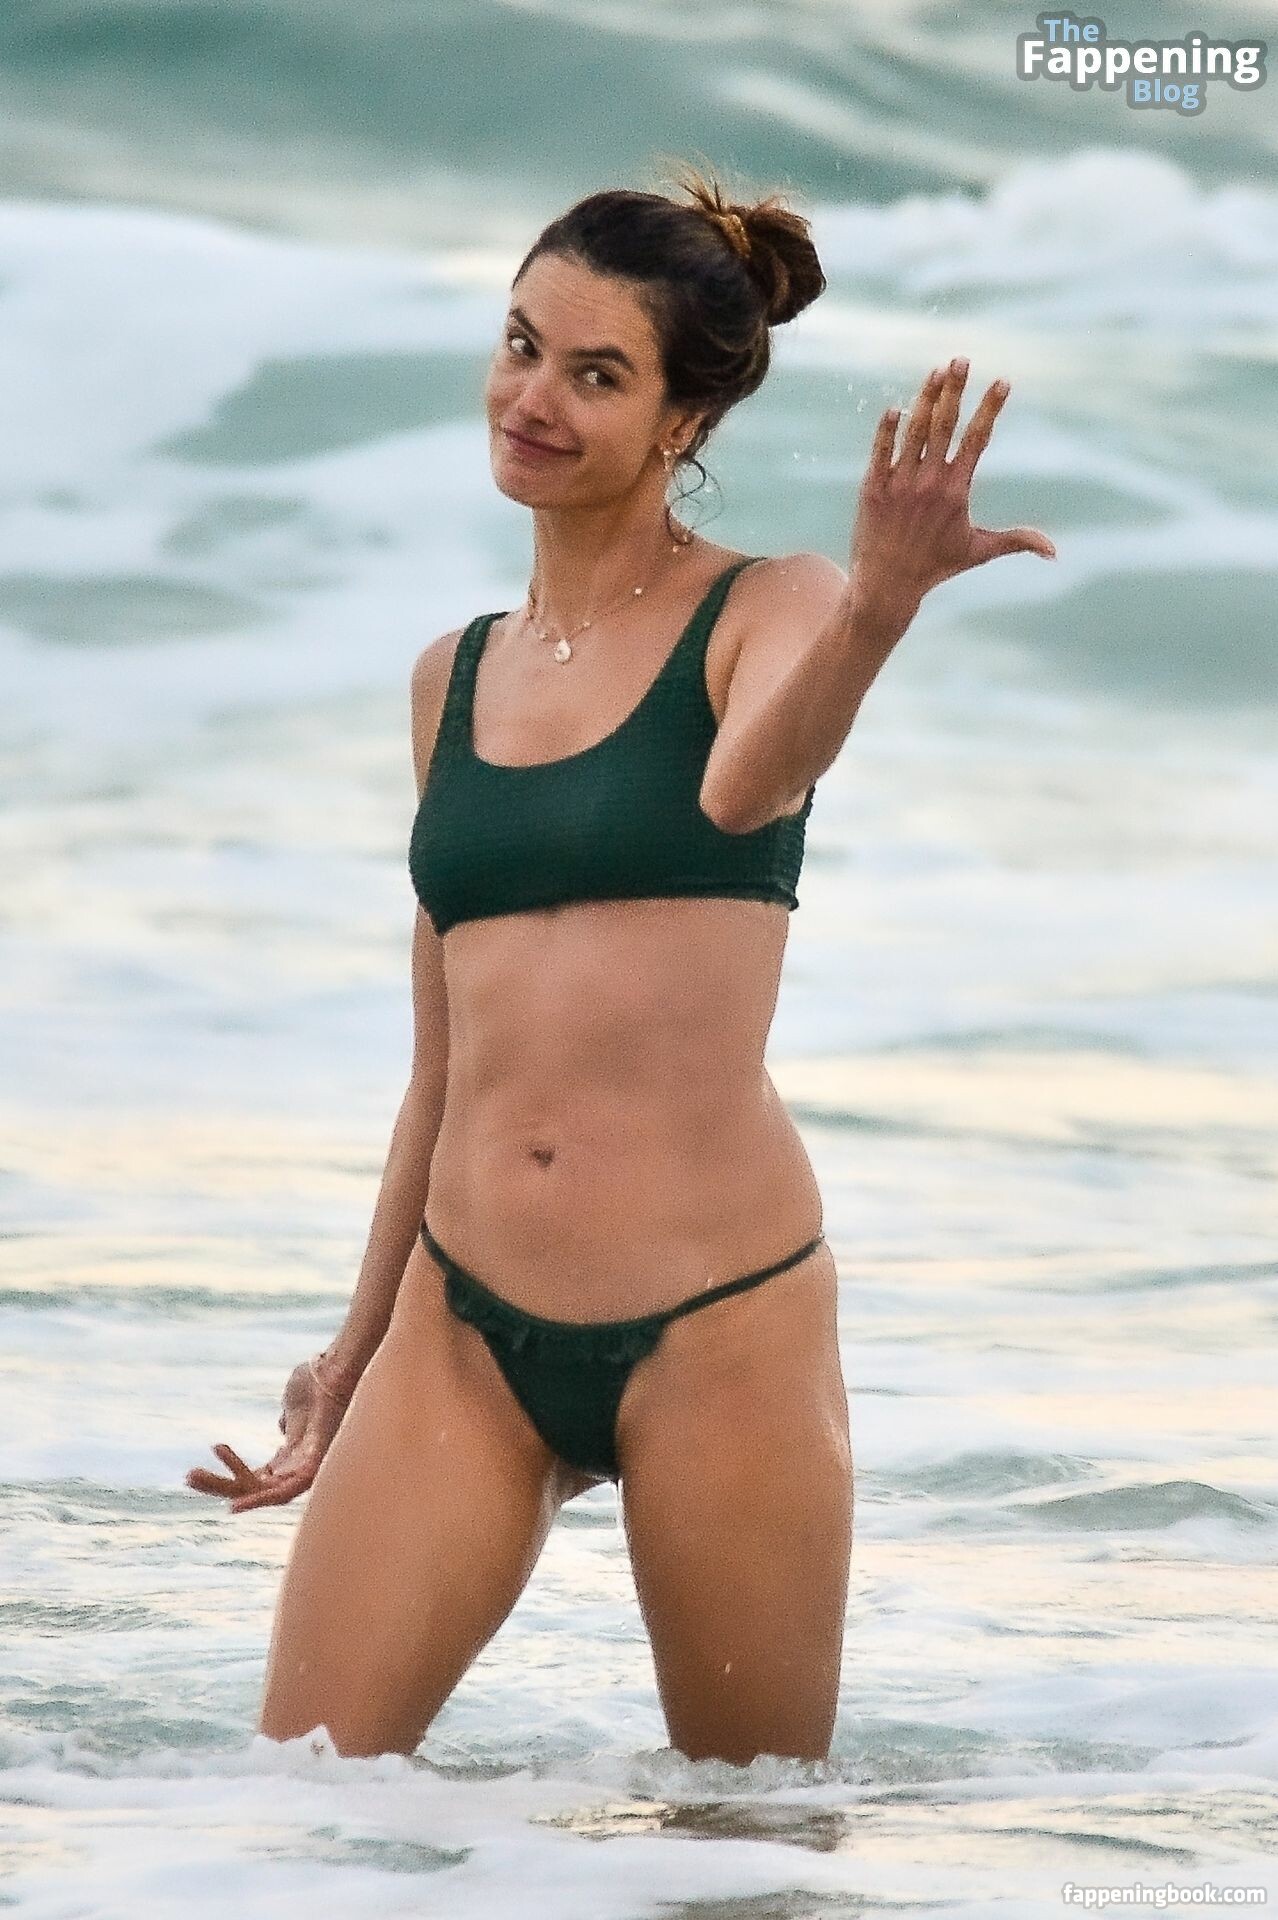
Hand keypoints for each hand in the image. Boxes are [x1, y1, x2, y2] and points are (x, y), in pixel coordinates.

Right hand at [184, 1355, 351, 1513]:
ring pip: (260, 1492)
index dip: (229, 1477)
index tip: (197, 1469)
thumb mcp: (293, 1403)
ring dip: (226, 1486)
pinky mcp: (312, 1468)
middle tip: (187, 1476)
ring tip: (193, 1474)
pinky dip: (257, 1500)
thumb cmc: (318, 1382)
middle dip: (218, 1485)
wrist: (334, 1368)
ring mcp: (305, 1470)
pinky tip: (233, 1505)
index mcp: (291, 1456)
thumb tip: (282, 1425)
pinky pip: (283, 1494)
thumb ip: (287, 1419)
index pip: (256, 1478)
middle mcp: (297, 1468)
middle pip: (252, 1488)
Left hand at [849, 359, 1056, 614]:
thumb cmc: (936, 566)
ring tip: (937, 371)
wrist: (887, 584)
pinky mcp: (873, 487)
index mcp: (956, 490)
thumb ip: (1016, 541)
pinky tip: (896, 407)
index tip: (1003, 381)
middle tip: (962, 359)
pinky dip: (887, 429)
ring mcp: (899, 483)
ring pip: (913, 432)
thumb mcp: (978, 552)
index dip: (990, 408)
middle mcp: (928, 482)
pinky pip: (880, 451)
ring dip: (926, 399)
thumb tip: (1055, 551)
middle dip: (955, 390)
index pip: (977, 440)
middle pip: (944, 426)